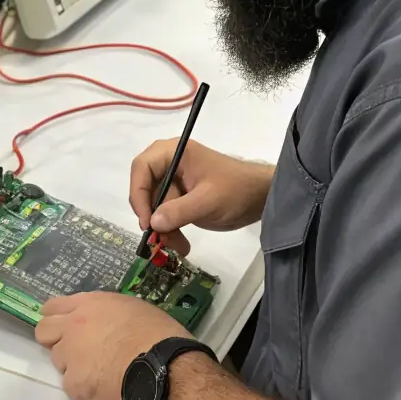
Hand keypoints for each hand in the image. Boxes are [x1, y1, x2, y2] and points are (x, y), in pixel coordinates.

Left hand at [37, 292, 182, 399]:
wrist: (165, 365)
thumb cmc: (158, 334)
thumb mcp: (131, 308)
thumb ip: (106, 313)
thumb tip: (102, 322)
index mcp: (89, 304)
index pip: (52, 307)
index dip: (58, 319)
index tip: (68, 328)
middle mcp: (73, 326)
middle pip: (44, 333)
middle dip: (56, 342)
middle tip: (78, 353)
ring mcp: (71, 355)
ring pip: (59, 363)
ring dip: (75, 368)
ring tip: (103, 373)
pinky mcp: (75, 383)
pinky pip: (73, 388)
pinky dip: (86, 391)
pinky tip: (107, 389)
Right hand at [130, 139, 274, 254]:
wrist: (262, 198)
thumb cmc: (237, 190)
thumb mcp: (208, 201)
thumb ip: (178, 211)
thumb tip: (152, 223)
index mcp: (174, 153)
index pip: (141, 167)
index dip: (138, 193)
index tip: (146, 220)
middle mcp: (170, 164)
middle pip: (145, 189)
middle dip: (153, 216)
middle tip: (159, 238)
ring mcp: (176, 181)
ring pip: (155, 206)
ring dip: (163, 229)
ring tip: (179, 247)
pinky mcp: (182, 198)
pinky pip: (167, 214)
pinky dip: (171, 229)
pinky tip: (181, 244)